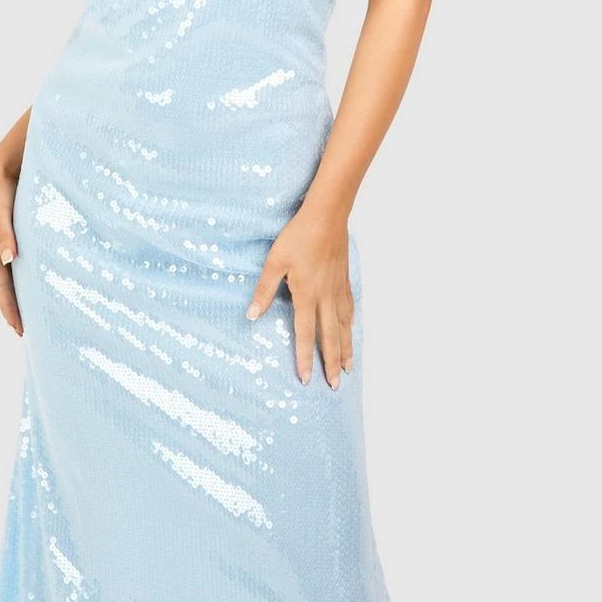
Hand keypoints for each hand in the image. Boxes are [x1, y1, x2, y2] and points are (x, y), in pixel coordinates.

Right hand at [0, 161, 22, 335]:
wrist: (3, 168)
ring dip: (23, 296)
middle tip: (28, 332)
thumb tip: (8, 259)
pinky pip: (23, 264)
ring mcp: (7, 245)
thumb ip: (5, 234)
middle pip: (7, 288)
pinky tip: (41, 283)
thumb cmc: (1, 191)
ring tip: (36, 314)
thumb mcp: (0, 211)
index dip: (10, 309)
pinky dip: (30, 278)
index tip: (20, 330)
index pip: (1, 288)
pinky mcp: (18, 237)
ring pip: (15, 278)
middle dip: (15, 310)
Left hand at [245, 205, 353, 388]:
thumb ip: (264, 290)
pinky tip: (350, 330)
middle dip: (331, 363)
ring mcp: (338, 289)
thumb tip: (251, 315)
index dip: (305, 359)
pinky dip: (350, 324)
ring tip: (347, 367)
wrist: (326, 216)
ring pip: (344, 326)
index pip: (306, 334)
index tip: (306, 379)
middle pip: (330, 337)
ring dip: (345, 348)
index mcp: (307, 295)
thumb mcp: (274, 262)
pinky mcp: (344, 279)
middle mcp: (326, 297)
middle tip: (334, 385)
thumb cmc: (298, 236)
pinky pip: (349, 309)